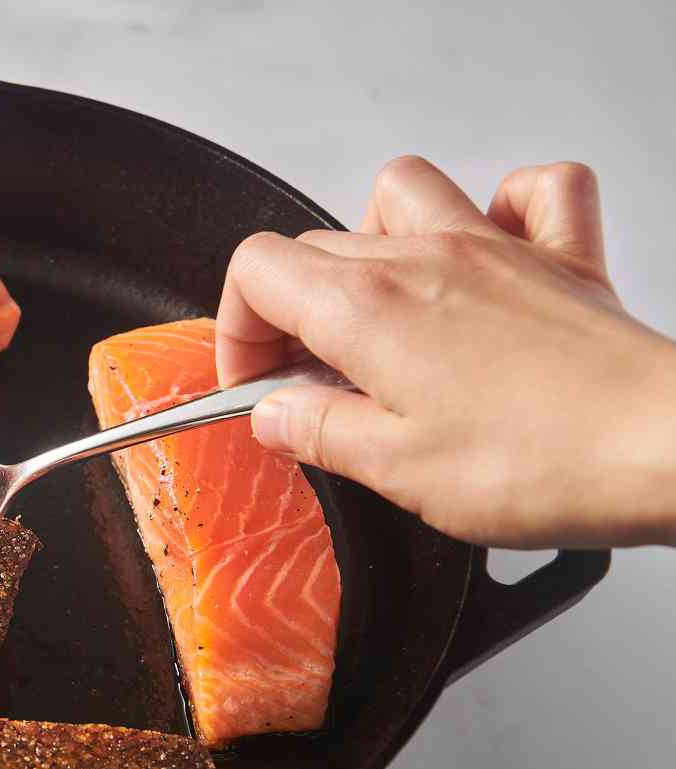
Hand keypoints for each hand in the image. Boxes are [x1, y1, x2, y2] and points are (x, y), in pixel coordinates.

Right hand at [216, 155, 675, 547]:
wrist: (652, 444)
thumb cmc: (537, 462)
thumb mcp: (395, 472)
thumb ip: (319, 431)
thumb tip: (273, 413)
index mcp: (370, 311)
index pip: (259, 272)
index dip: (239, 331)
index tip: (258, 387)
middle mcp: (426, 259)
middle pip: (317, 244)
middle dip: (291, 310)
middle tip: (307, 384)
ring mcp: (497, 247)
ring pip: (404, 192)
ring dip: (374, 240)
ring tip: (381, 313)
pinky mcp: (561, 258)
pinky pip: (531, 190)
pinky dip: (504, 208)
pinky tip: (488, 254)